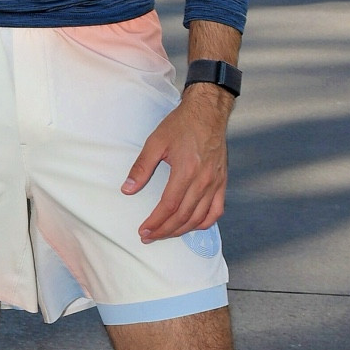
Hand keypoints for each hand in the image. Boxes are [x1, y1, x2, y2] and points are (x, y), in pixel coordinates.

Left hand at [122, 84, 232, 242]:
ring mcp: (215, 183)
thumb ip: (141, 167)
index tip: (143, 230)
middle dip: (164, 230)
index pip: (168, 207)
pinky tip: (192, 226)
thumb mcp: (155, 142)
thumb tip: (127, 189)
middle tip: (149, 236)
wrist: (207, 112)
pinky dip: (204, 223)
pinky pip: (216, 211)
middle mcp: (203, 181)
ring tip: (165, 233)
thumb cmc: (181, 125)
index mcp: (186, 171)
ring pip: (199, 218)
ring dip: (181, 230)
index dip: (155, 222)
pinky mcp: (222, 182)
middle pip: (183, 217)